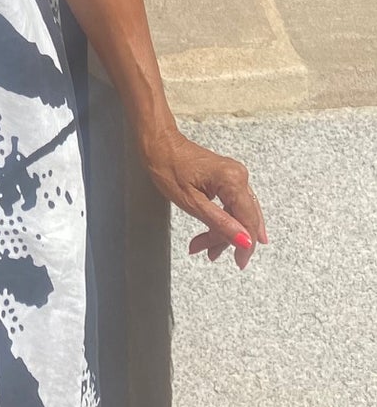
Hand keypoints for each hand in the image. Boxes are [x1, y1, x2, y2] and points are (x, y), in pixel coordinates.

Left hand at [140, 126, 269, 269]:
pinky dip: (221, 219)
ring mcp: (235, 176)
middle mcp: (239, 176)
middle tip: (208, 254)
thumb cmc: (167, 167)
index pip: (249, 220)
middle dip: (226, 239)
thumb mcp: (191, 202)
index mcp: (233, 180)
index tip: (240, 262)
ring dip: (222, 232)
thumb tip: (244, 241)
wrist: (158, 143)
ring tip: (203, 247)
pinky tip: (212, 231)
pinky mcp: (228, 177)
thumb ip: (219, 223)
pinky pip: (231, 204)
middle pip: (244, 218)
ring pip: (237, 213)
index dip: (246, 245)